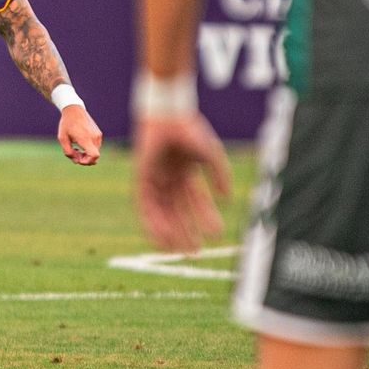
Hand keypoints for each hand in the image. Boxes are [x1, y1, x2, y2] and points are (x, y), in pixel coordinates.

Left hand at [57, 105, 102, 165]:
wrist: (74, 109)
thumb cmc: (66, 124)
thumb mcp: (62, 139)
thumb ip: (68, 152)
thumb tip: (77, 161)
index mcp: (85, 138)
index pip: (94, 156)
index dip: (87, 162)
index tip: (78, 159)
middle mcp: (94, 137)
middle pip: (94, 156)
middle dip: (85, 159)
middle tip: (74, 153)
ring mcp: (98, 135)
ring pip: (95, 152)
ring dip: (87, 154)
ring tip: (76, 148)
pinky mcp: (98, 133)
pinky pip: (96, 146)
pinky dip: (89, 148)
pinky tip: (80, 143)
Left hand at [133, 113, 230, 251]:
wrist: (168, 116)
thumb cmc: (190, 130)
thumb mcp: (211, 154)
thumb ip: (220, 175)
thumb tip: (227, 198)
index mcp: (185, 173)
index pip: (196, 201)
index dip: (205, 218)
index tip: (215, 235)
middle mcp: (169, 179)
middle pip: (178, 211)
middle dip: (186, 231)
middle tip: (195, 252)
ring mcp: (154, 179)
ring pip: (162, 212)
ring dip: (170, 232)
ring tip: (178, 251)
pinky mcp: (141, 178)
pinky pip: (145, 205)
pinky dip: (153, 221)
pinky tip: (161, 236)